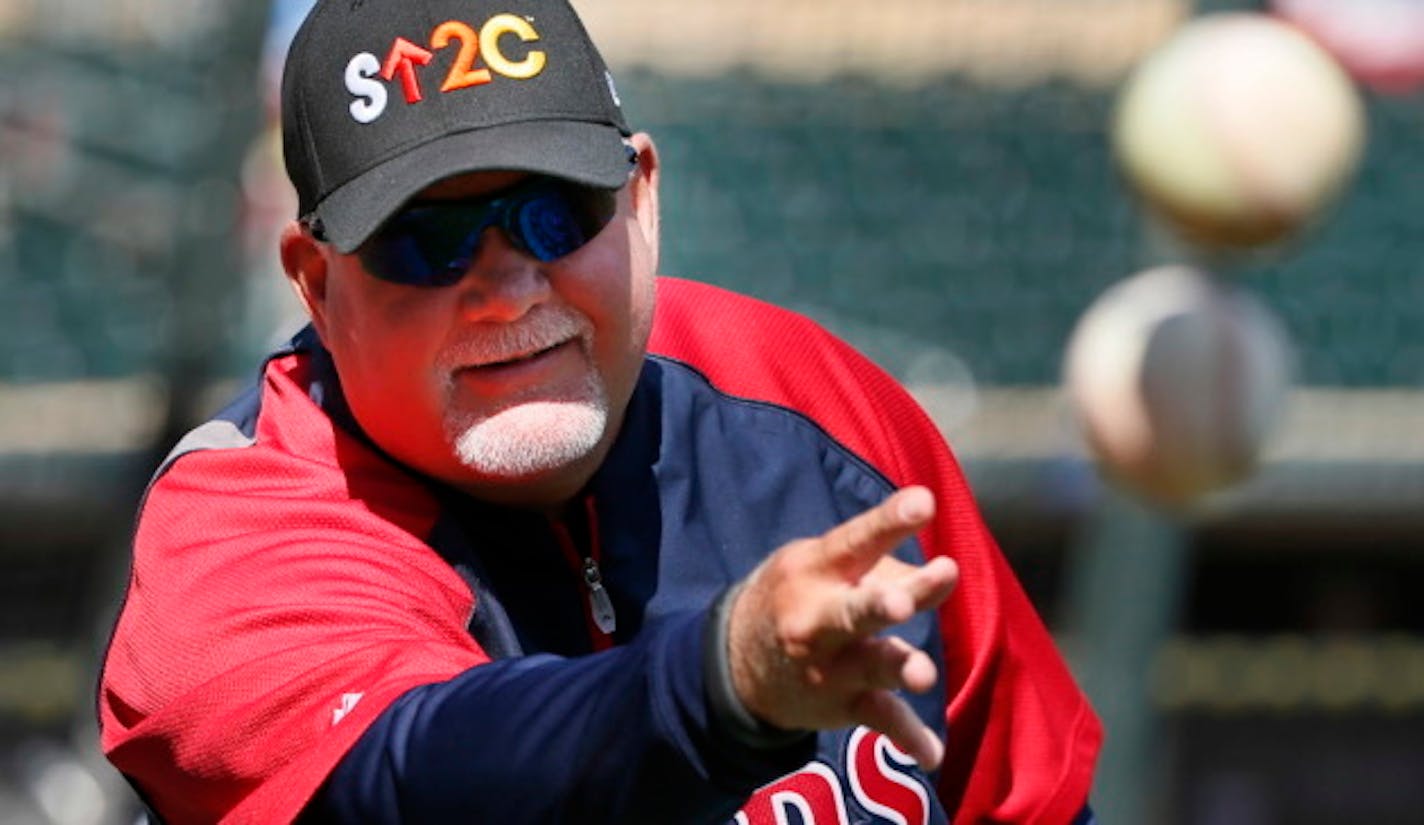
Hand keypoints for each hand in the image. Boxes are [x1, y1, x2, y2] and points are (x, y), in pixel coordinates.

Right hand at [726, 486, 958, 770]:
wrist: (737, 661)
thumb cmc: (799, 594)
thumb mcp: (822, 564)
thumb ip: (881, 565)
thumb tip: (936, 579)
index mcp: (815, 569)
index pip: (855, 540)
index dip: (889, 520)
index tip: (924, 502)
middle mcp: (819, 617)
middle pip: (855, 610)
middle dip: (881, 605)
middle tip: (905, 602)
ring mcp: (830, 665)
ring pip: (870, 665)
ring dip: (897, 668)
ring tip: (924, 675)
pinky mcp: (842, 704)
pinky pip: (878, 720)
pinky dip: (906, 738)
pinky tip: (932, 755)